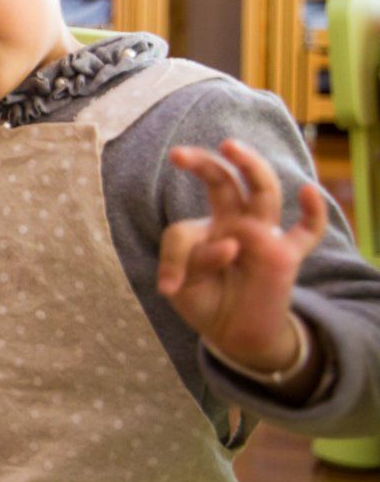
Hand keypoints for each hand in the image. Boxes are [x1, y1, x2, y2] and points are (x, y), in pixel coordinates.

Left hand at [157, 139, 327, 374]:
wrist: (233, 334)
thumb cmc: (205, 301)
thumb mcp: (182, 287)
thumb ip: (191, 262)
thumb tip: (230, 245)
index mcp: (206, 228)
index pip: (183, 230)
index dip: (173, 258)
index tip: (169, 288)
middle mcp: (235, 223)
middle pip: (224, 182)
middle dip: (203, 164)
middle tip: (179, 155)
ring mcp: (262, 236)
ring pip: (263, 191)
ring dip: (249, 166)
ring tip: (229, 146)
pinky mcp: (285, 255)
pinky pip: (307, 231)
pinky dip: (313, 212)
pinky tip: (308, 191)